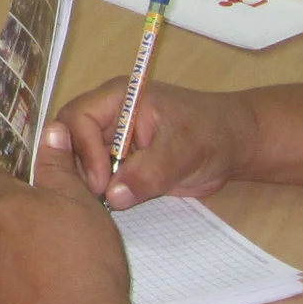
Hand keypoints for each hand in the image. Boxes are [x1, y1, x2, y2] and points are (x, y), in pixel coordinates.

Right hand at [55, 72, 257, 209]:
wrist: (233, 146)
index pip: (78, 117)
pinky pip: (97, 176)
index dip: (83, 150)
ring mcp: (112, 140)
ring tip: (102, 204)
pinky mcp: (119, 162)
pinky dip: (100, 192)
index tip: (101, 183)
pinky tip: (109, 205)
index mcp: (118, 98)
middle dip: (77, 167)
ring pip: (79, 160)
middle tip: (96, 196)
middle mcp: (108, 116)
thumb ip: (150, 172)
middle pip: (69, 138)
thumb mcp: (184, 151)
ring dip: (86, 182)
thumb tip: (113, 196)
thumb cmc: (212, 134)